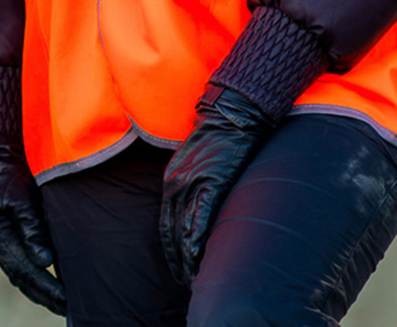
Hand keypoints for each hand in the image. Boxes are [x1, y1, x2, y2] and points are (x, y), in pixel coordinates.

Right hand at [0, 140, 65, 315]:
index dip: (47, 288)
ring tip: (61, 303)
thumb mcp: (22, 199)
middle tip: (69, 310)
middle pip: (21, 279)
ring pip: (19, 274)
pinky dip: (33, 277)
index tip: (68, 301)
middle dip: (45, 296)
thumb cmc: (9, 175)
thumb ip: (33, 230)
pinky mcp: (3, 235)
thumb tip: (44, 263)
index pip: (25, 271)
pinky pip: (18, 264)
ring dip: (39, 290)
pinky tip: (48, 283)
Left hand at [159, 84, 278, 283]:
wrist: (230, 116)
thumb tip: (202, 207)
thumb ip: (196, 186)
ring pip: (182, 229)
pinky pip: (198, 218)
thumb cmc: (217, 139)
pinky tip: (197, 257)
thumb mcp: (197, 164)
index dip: (171, 248)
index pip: (166, 224)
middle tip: (184, 279)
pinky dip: (195, 239)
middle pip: (171, 231)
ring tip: (192, 277)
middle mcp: (177, 185)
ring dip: (186, 255)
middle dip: (177, 258)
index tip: (177, 266)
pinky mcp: (209, 183)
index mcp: (173, 181)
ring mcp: (191, 184)